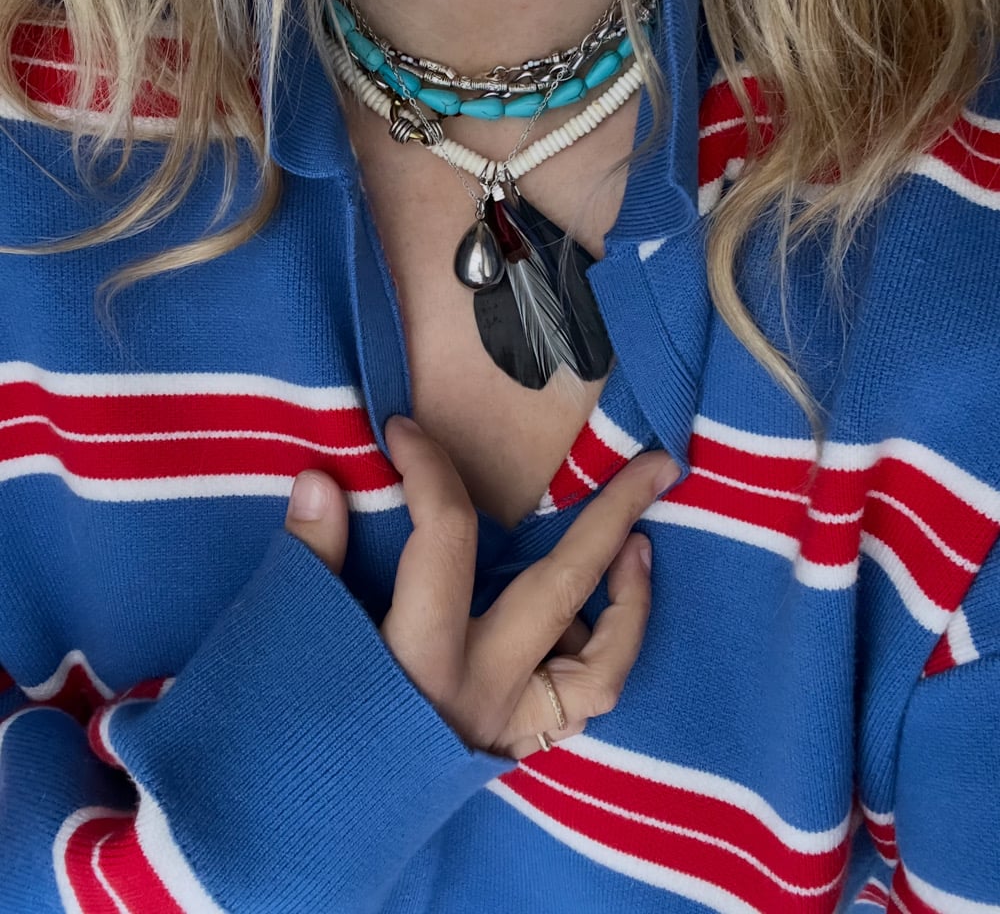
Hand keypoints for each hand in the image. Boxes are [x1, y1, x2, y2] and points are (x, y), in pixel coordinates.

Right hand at [285, 416, 677, 758]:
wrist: (290, 833)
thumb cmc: (282, 733)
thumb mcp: (290, 638)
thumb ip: (310, 558)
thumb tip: (319, 479)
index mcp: (420, 656)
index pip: (445, 536)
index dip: (428, 469)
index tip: (403, 433)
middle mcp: (482, 690)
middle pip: (563, 587)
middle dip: (613, 515)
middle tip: (656, 464)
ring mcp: (509, 725)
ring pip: (602, 667)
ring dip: (631, 601)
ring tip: (641, 546)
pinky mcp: (515, 746)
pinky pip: (583, 705)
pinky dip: (604, 656)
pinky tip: (598, 617)